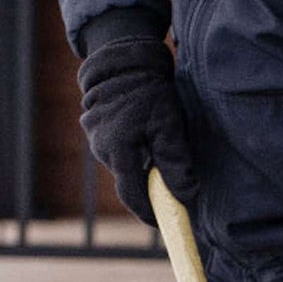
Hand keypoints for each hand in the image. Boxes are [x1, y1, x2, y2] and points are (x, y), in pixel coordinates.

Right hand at [78, 37, 197, 224]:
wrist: (126, 58)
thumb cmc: (151, 89)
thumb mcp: (169, 124)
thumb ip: (177, 162)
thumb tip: (188, 196)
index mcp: (118, 148)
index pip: (133, 195)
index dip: (148, 213)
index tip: (163, 223)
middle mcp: (101, 147)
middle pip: (128, 183)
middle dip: (148, 188)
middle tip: (170, 187)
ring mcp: (94, 139)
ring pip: (122, 168)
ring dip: (140, 168)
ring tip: (156, 149)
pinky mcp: (94, 132)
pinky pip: (116, 153)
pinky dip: (132, 154)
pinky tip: (143, 137)